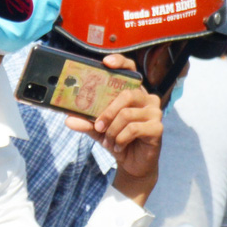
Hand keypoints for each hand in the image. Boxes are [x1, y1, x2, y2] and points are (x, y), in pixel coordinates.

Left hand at [62, 54, 163, 203]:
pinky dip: (120, 139)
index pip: (131, 70)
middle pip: (126, 94)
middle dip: (107, 112)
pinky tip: (118, 146)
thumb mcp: (98, 130)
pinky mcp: (157, 128)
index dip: (120, 62)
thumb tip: (68, 119)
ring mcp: (155, 112)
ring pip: (127, 114)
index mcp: (133, 92)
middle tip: (97, 126)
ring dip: (112, 131)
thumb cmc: (118, 139)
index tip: (105, 63)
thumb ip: (86, 122)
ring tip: (108, 141)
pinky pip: (134, 129)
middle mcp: (147, 98)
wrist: (132, 164)